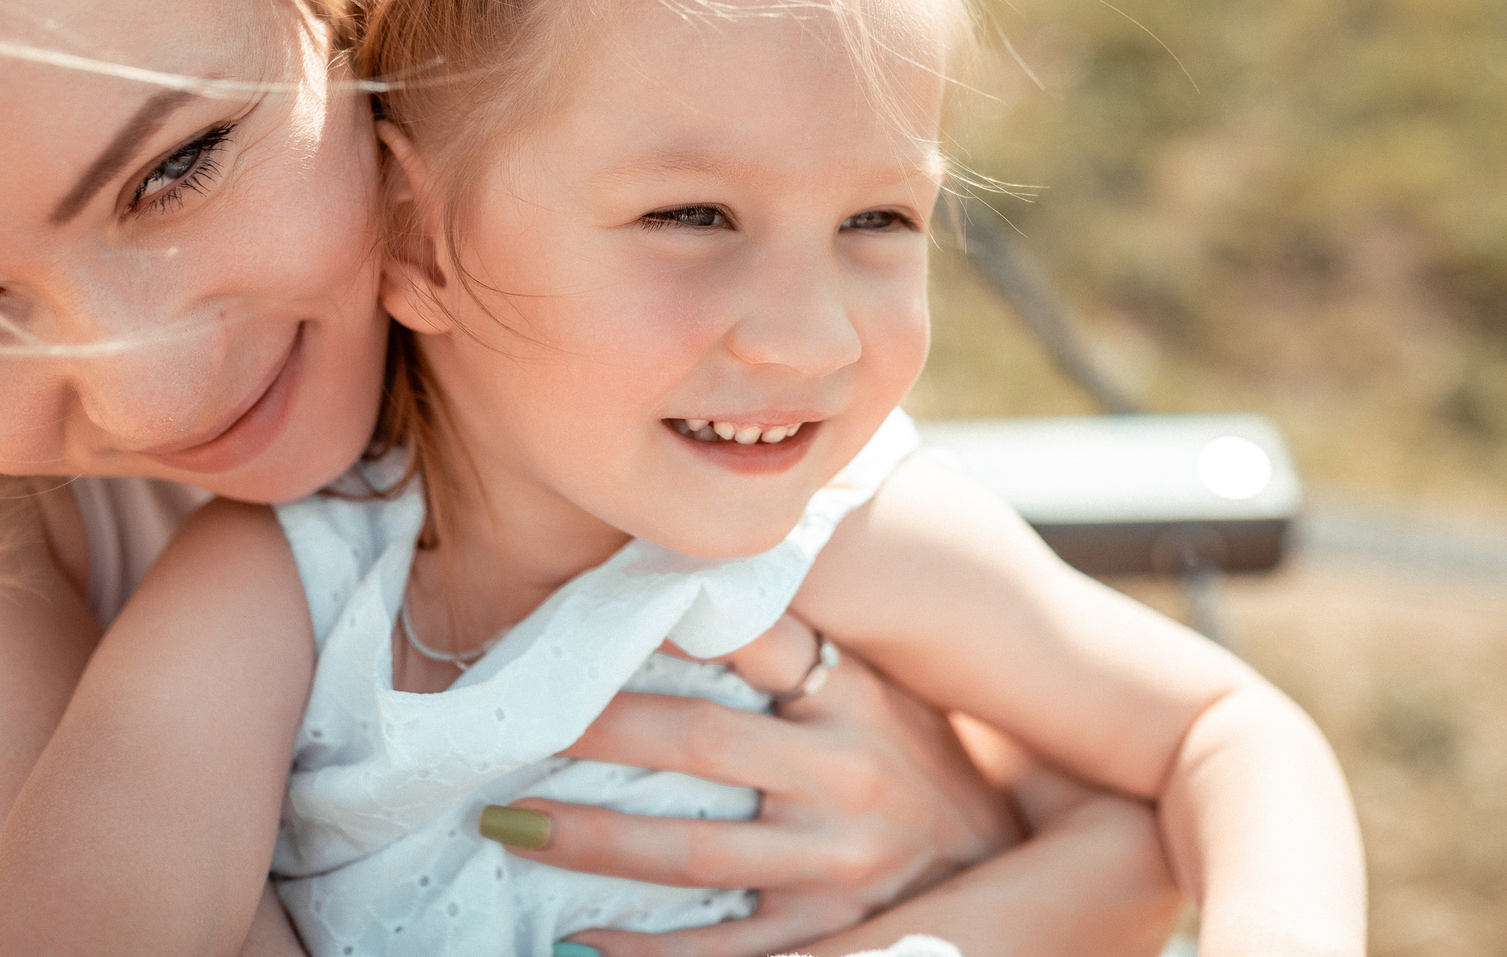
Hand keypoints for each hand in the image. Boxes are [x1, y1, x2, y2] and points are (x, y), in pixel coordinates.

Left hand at [496, 615, 1023, 956]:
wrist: (996, 859)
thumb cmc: (909, 755)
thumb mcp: (875, 684)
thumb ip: (796, 648)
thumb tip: (681, 586)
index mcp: (851, 694)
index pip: (750, 638)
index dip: (666, 621)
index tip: (585, 610)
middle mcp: (845, 772)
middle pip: (698, 742)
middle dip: (595, 732)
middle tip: (515, 722)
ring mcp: (836, 861)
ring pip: (693, 851)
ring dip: (592, 840)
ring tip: (509, 824)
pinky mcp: (830, 933)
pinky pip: (723, 951)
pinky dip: (643, 953)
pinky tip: (573, 941)